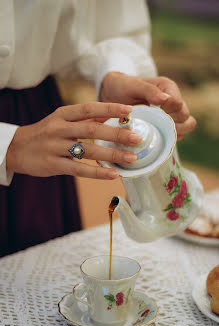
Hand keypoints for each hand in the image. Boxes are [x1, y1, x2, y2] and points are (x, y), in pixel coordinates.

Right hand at [7, 102, 141, 179]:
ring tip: (131, 159)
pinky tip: (112, 175)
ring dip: (111, 155)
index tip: (130, 110)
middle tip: (137, 138)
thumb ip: (84, 119)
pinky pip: (78, 169)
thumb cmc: (45, 133)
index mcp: (63, 114)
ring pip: (87, 150)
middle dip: (116, 134)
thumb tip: (110, 115)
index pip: (89, 108)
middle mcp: (59, 128)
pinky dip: (97, 172)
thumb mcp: (61, 120)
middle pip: (92, 129)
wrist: (17, 148)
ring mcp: (55, 147)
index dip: (110, 108)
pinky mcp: (53, 165)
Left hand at [100, 72, 195, 139]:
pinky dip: (168, 139)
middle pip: (186, 118)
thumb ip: (149, 91)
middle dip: (173, 125)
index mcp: (169, 89)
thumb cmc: (123, 87)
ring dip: (173, 133)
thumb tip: (166, 100)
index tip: (152, 115)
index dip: (168, 113)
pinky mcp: (165, 126)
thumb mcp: (133, 85)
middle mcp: (173, 102)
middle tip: (154, 127)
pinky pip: (175, 136)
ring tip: (156, 134)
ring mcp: (171, 115)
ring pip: (185, 128)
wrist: (112, 95)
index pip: (178, 105)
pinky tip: (154, 139)